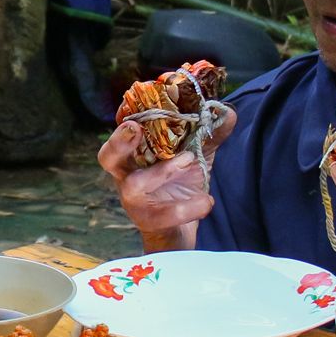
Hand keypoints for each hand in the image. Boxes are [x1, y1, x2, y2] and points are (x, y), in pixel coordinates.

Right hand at [97, 107, 237, 251]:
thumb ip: (210, 134)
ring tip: (190, 161)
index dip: (127, 115)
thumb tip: (227, 112)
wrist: (181, 228)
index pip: (123, 128)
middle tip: (134, 128)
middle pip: (109, 156)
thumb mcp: (197, 154)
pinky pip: (163, 214)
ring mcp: (134, 198)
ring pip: (135, 185)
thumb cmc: (180, 183)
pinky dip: (188, 207)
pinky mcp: (148, 220)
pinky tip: (207, 201)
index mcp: (136, 151)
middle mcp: (127, 172)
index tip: (139, 108)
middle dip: (118, 142)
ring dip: (162, 170)